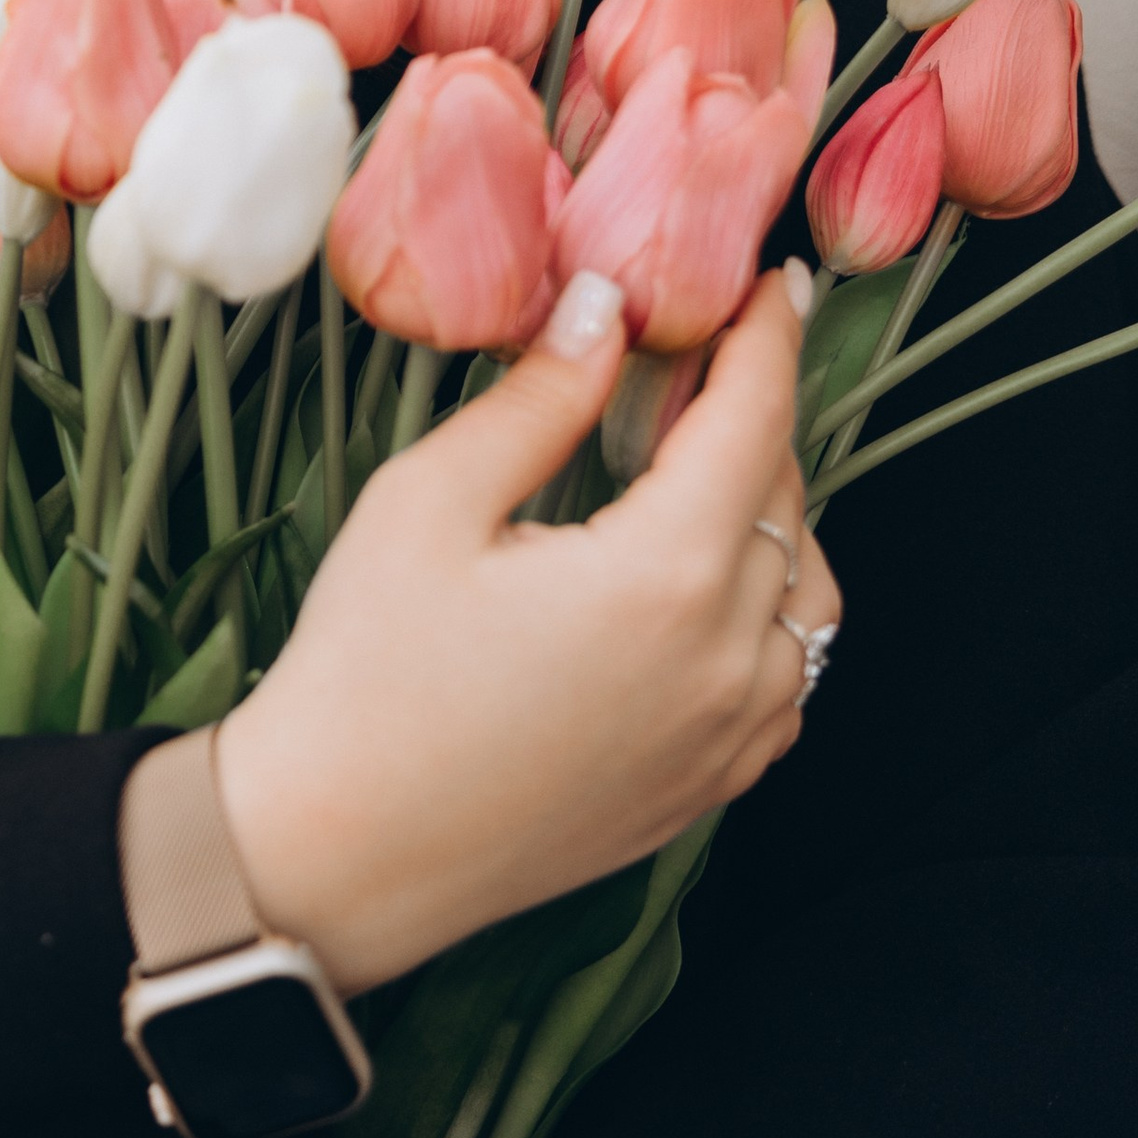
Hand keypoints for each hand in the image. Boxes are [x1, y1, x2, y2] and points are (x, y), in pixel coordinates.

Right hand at [217, 269, 836, 996]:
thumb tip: (605, 310)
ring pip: (804, 596)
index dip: (768, 338)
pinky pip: (783, 680)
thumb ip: (539, 400)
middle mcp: (725, 661)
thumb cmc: (364, 675)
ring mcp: (726, 737)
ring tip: (688, 479)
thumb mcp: (430, 504)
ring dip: (767, 521)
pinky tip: (691, 590)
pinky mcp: (706, 788)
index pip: (756, 421)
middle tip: (688, 367)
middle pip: (782, 501)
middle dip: (749, 419)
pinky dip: (765, 617)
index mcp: (666, 576)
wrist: (333, 854)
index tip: (772, 283)